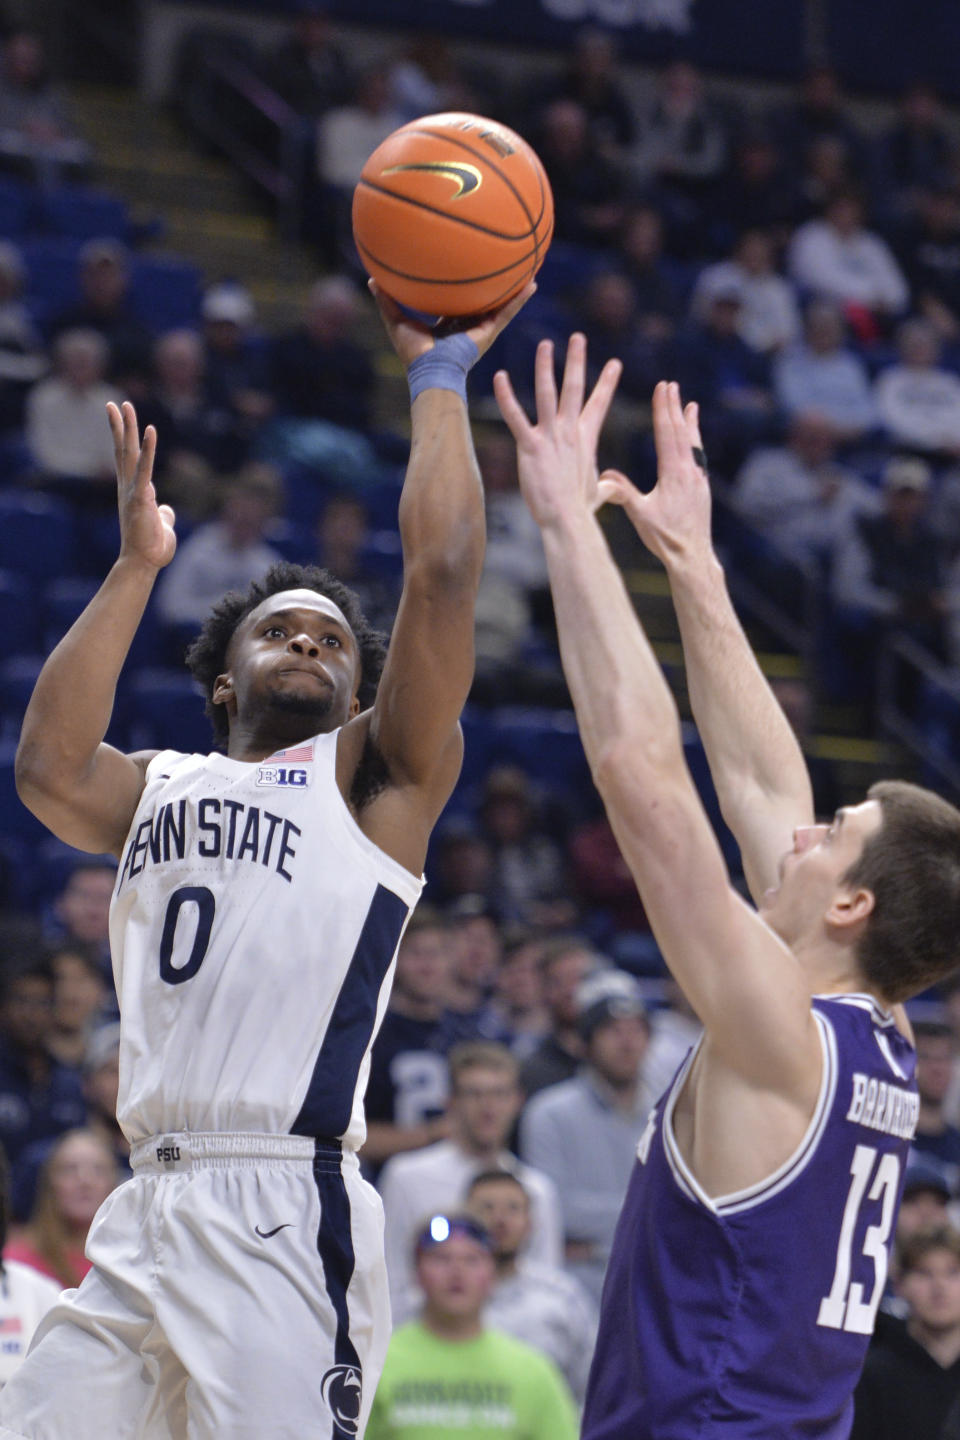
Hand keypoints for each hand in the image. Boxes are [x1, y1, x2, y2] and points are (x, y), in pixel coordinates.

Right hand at [107, 401, 175, 571]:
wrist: (143, 564)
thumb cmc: (152, 548)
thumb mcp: (161, 525)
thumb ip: (163, 514)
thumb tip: (166, 510)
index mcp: (134, 492)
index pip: (127, 460)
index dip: (124, 439)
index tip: (120, 420)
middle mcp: (129, 487)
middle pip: (123, 450)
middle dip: (120, 426)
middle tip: (115, 403)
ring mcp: (133, 491)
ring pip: (128, 453)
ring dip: (127, 428)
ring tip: (124, 405)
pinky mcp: (141, 497)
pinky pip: (145, 467)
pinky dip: (148, 448)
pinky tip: (150, 430)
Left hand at [368, 279, 535, 365]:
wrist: (431, 370)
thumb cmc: (413, 353)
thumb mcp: (397, 321)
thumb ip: (387, 300)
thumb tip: (372, 279)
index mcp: (449, 325)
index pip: (458, 304)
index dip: (463, 290)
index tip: (466, 272)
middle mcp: (468, 326)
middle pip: (483, 302)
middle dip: (492, 287)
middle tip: (502, 266)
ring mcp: (481, 329)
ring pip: (501, 305)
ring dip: (515, 289)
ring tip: (529, 269)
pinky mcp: (489, 332)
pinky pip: (508, 311)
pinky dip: (520, 298)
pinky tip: (532, 283)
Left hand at [493, 332, 622, 529]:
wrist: (567, 519)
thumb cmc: (580, 510)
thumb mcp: (598, 493)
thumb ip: (608, 486)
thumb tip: (615, 488)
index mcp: (585, 439)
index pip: (598, 404)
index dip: (606, 383)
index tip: (614, 363)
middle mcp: (569, 432)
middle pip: (575, 388)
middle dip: (577, 360)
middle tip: (577, 337)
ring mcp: (550, 437)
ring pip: (548, 393)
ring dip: (546, 367)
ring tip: (545, 344)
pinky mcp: (530, 446)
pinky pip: (516, 416)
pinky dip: (506, 396)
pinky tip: (499, 377)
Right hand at [597, 379, 714, 569]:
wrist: (692, 556)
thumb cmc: (665, 538)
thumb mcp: (640, 515)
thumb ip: (624, 493)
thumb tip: (605, 475)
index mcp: (673, 474)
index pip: (667, 434)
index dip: (662, 409)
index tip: (661, 388)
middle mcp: (689, 472)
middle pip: (681, 432)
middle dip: (674, 407)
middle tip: (671, 385)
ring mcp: (698, 479)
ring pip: (693, 443)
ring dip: (689, 422)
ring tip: (690, 404)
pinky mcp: (702, 488)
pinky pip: (699, 458)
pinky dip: (696, 442)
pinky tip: (695, 440)